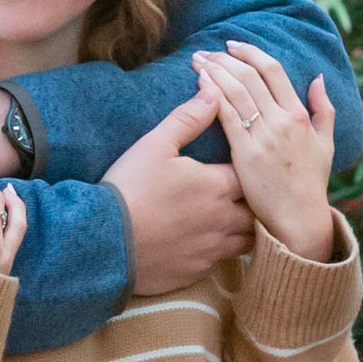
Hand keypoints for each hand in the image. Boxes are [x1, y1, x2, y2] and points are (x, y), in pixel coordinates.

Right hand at [104, 88, 255, 294]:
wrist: (104, 243)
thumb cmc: (129, 189)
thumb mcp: (155, 145)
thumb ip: (188, 118)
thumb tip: (213, 91)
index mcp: (218, 185)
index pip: (252, 172)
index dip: (250, 166)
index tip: (245, 162)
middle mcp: (223, 219)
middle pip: (258, 210)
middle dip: (256, 201)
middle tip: (249, 192)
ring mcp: (212, 249)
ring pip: (248, 240)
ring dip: (245, 229)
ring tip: (237, 219)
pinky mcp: (198, 271)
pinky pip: (223, 262)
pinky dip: (223, 251)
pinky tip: (211, 242)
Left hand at [192, 43, 337, 259]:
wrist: (299, 219)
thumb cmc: (310, 183)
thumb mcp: (326, 143)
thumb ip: (324, 108)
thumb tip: (317, 77)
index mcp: (300, 115)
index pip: (273, 70)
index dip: (251, 53)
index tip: (232, 45)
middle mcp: (282, 120)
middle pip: (250, 76)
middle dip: (225, 58)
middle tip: (206, 50)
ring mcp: (263, 136)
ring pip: (236, 91)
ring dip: (214, 71)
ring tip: (197, 61)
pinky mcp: (245, 154)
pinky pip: (226, 116)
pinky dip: (212, 96)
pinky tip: (200, 84)